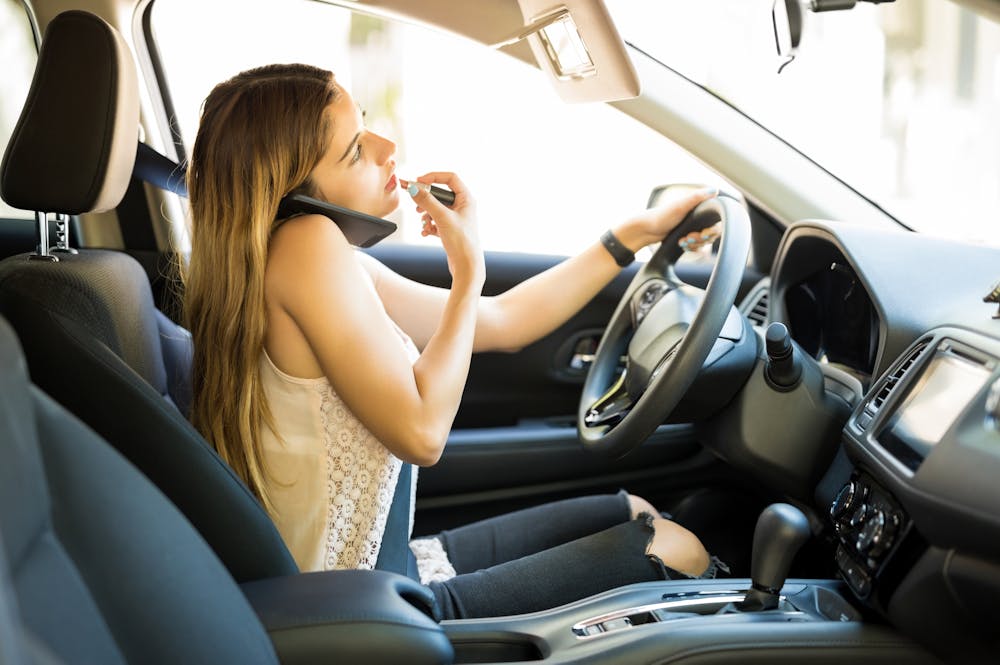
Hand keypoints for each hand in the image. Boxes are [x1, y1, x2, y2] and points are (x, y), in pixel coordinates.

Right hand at [408, 172, 484, 287]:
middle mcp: (463, 207)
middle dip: (427, 200)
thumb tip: (413, 188)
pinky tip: (426, 232)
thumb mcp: (442, 218)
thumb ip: (427, 201)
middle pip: (440, 194)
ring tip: (424, 223)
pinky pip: (435, 221)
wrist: (467, 266)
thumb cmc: (462, 242)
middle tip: (417, 206)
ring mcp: (456, 218)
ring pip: (436, 208)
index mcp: (467, 199)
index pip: (450, 178)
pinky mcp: (450, 229)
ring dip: (426, 214)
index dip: (433, 177)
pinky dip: (428, 225)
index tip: (418, 182)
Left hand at [613, 186, 717, 251]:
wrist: (645, 230)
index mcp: (699, 207)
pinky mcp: (687, 236)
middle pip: (711, 234)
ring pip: (704, 242)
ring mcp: (692, 227)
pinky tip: (681, 244)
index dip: (712, 231)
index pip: (716, 222)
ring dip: (694, 244)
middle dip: (700, 239)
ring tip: (682, 241)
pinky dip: (690, 247)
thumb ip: (697, 198)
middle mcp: (698, 217)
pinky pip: (696, 246)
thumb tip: (715, 190)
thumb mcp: (679, 206)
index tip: (703, 234)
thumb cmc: (660, 216)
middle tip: (688, 238)